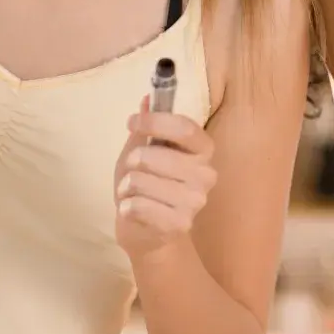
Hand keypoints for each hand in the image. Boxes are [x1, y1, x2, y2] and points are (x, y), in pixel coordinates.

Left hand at [113, 97, 217, 264]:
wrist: (150, 234)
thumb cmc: (147, 186)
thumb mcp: (143, 151)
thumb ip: (147, 128)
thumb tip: (147, 98)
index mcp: (203, 150)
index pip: (184, 127)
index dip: (154, 121)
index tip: (131, 121)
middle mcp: (206, 174)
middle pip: (155, 155)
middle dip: (133, 161)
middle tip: (132, 169)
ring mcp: (196, 201)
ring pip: (140, 181)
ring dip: (127, 187)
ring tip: (133, 194)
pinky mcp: (180, 224)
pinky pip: (137, 205)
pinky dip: (127, 207)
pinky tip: (134, 210)